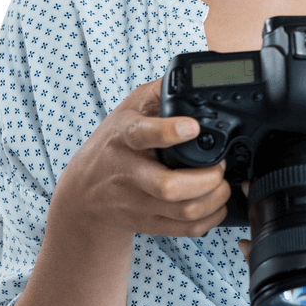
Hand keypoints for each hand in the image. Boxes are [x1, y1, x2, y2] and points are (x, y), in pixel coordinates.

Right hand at [48, 77, 231, 238]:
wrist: (83, 193)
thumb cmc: (113, 144)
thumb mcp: (129, 108)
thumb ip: (159, 91)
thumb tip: (190, 76)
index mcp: (124, 138)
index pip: (142, 135)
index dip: (168, 132)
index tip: (192, 127)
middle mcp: (128, 172)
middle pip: (168, 186)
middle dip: (206, 179)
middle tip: (219, 167)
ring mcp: (137, 202)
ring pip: (182, 210)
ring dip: (213, 199)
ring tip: (221, 185)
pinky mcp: (147, 223)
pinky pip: (184, 229)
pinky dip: (209, 220)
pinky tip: (215, 206)